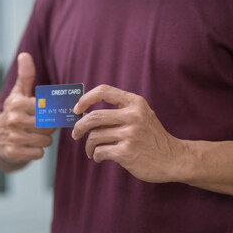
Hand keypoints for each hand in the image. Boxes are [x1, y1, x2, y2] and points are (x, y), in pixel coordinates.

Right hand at [0, 53, 54, 170]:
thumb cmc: (14, 111)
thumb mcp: (18, 93)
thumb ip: (25, 76)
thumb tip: (25, 55)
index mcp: (16, 102)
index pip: (48, 109)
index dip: (49, 113)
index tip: (43, 113)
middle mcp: (13, 119)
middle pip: (49, 126)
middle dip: (48, 128)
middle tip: (40, 126)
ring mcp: (12, 137)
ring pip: (45, 141)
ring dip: (44, 140)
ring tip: (35, 135)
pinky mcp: (13, 152)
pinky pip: (38, 154)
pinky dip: (37, 151)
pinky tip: (29, 146)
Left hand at [72, 84, 186, 182]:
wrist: (174, 159)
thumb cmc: (152, 137)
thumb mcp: (141, 115)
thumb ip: (119, 111)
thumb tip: (84, 113)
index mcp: (135, 103)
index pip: (103, 91)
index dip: (85, 99)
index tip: (77, 110)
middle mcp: (133, 116)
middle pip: (93, 117)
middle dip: (79, 127)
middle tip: (76, 134)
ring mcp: (130, 134)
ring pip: (94, 136)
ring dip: (88, 146)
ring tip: (92, 151)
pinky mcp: (127, 152)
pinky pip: (100, 151)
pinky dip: (96, 156)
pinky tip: (99, 157)